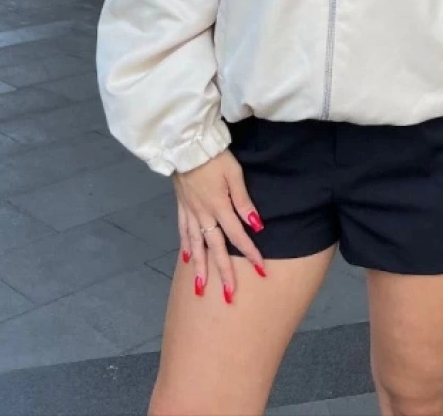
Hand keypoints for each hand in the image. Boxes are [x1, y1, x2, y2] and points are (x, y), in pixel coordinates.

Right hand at [174, 149, 266, 302]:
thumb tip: (256, 225)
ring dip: (200, 268)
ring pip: (196, 245)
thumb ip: (244, 200)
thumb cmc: (215, 156)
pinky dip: (186, 246)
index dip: (250, 253)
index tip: (261, 270)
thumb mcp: (234, 173)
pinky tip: (187, 259)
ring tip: (201, 289)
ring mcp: (190, 212)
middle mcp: (204, 215)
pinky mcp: (181, 206)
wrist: (186, 145)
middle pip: (215, 248)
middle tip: (229, 296)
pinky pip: (183, 231)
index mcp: (219, 207)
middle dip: (223, 273)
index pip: (237, 236)